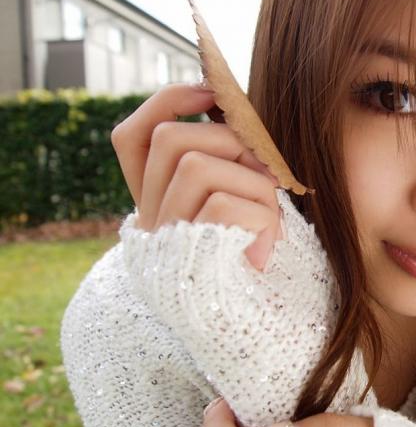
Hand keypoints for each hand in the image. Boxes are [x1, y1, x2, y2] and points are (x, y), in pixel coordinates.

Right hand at [110, 83, 283, 270]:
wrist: (258, 334)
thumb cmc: (259, 265)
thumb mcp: (244, 206)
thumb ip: (230, 167)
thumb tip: (235, 108)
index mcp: (157, 203)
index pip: (132, 136)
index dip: (167, 102)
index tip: (210, 92)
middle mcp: (148, 221)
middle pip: (171, 140)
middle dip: (229, 140)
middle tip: (266, 173)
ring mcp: (162, 241)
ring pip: (197, 166)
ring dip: (253, 184)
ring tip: (272, 221)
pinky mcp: (184, 261)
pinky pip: (221, 205)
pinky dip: (259, 217)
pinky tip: (264, 250)